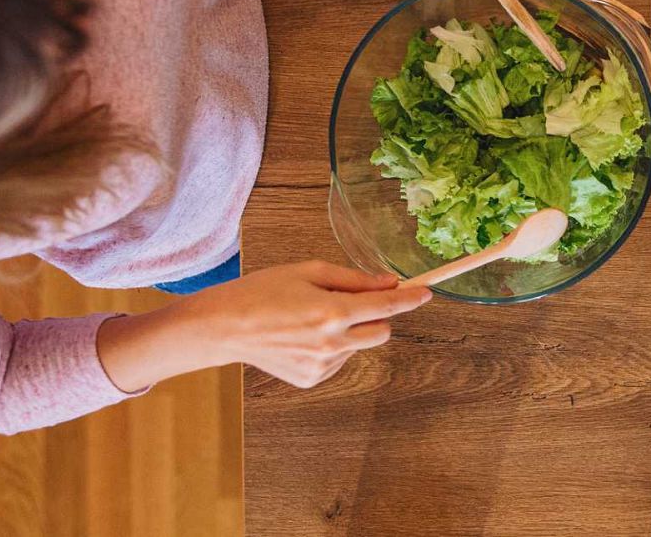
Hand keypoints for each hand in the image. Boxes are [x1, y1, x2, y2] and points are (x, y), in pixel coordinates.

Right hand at [98, 261, 430, 391]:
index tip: (426, 292)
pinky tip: (303, 336)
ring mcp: (321, 366)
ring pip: (359, 347)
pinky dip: (332, 347)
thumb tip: (390, 283)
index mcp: (332, 312)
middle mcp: (331, 343)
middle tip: (358, 301)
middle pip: (382, 333)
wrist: (223, 327)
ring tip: (314, 317)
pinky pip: (339, 361)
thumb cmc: (263, 290)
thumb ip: (354, 279)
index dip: (410, 298)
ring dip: (351, 331)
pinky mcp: (311, 379)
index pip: (387, 307)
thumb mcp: (309, 271)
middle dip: (379, 317)